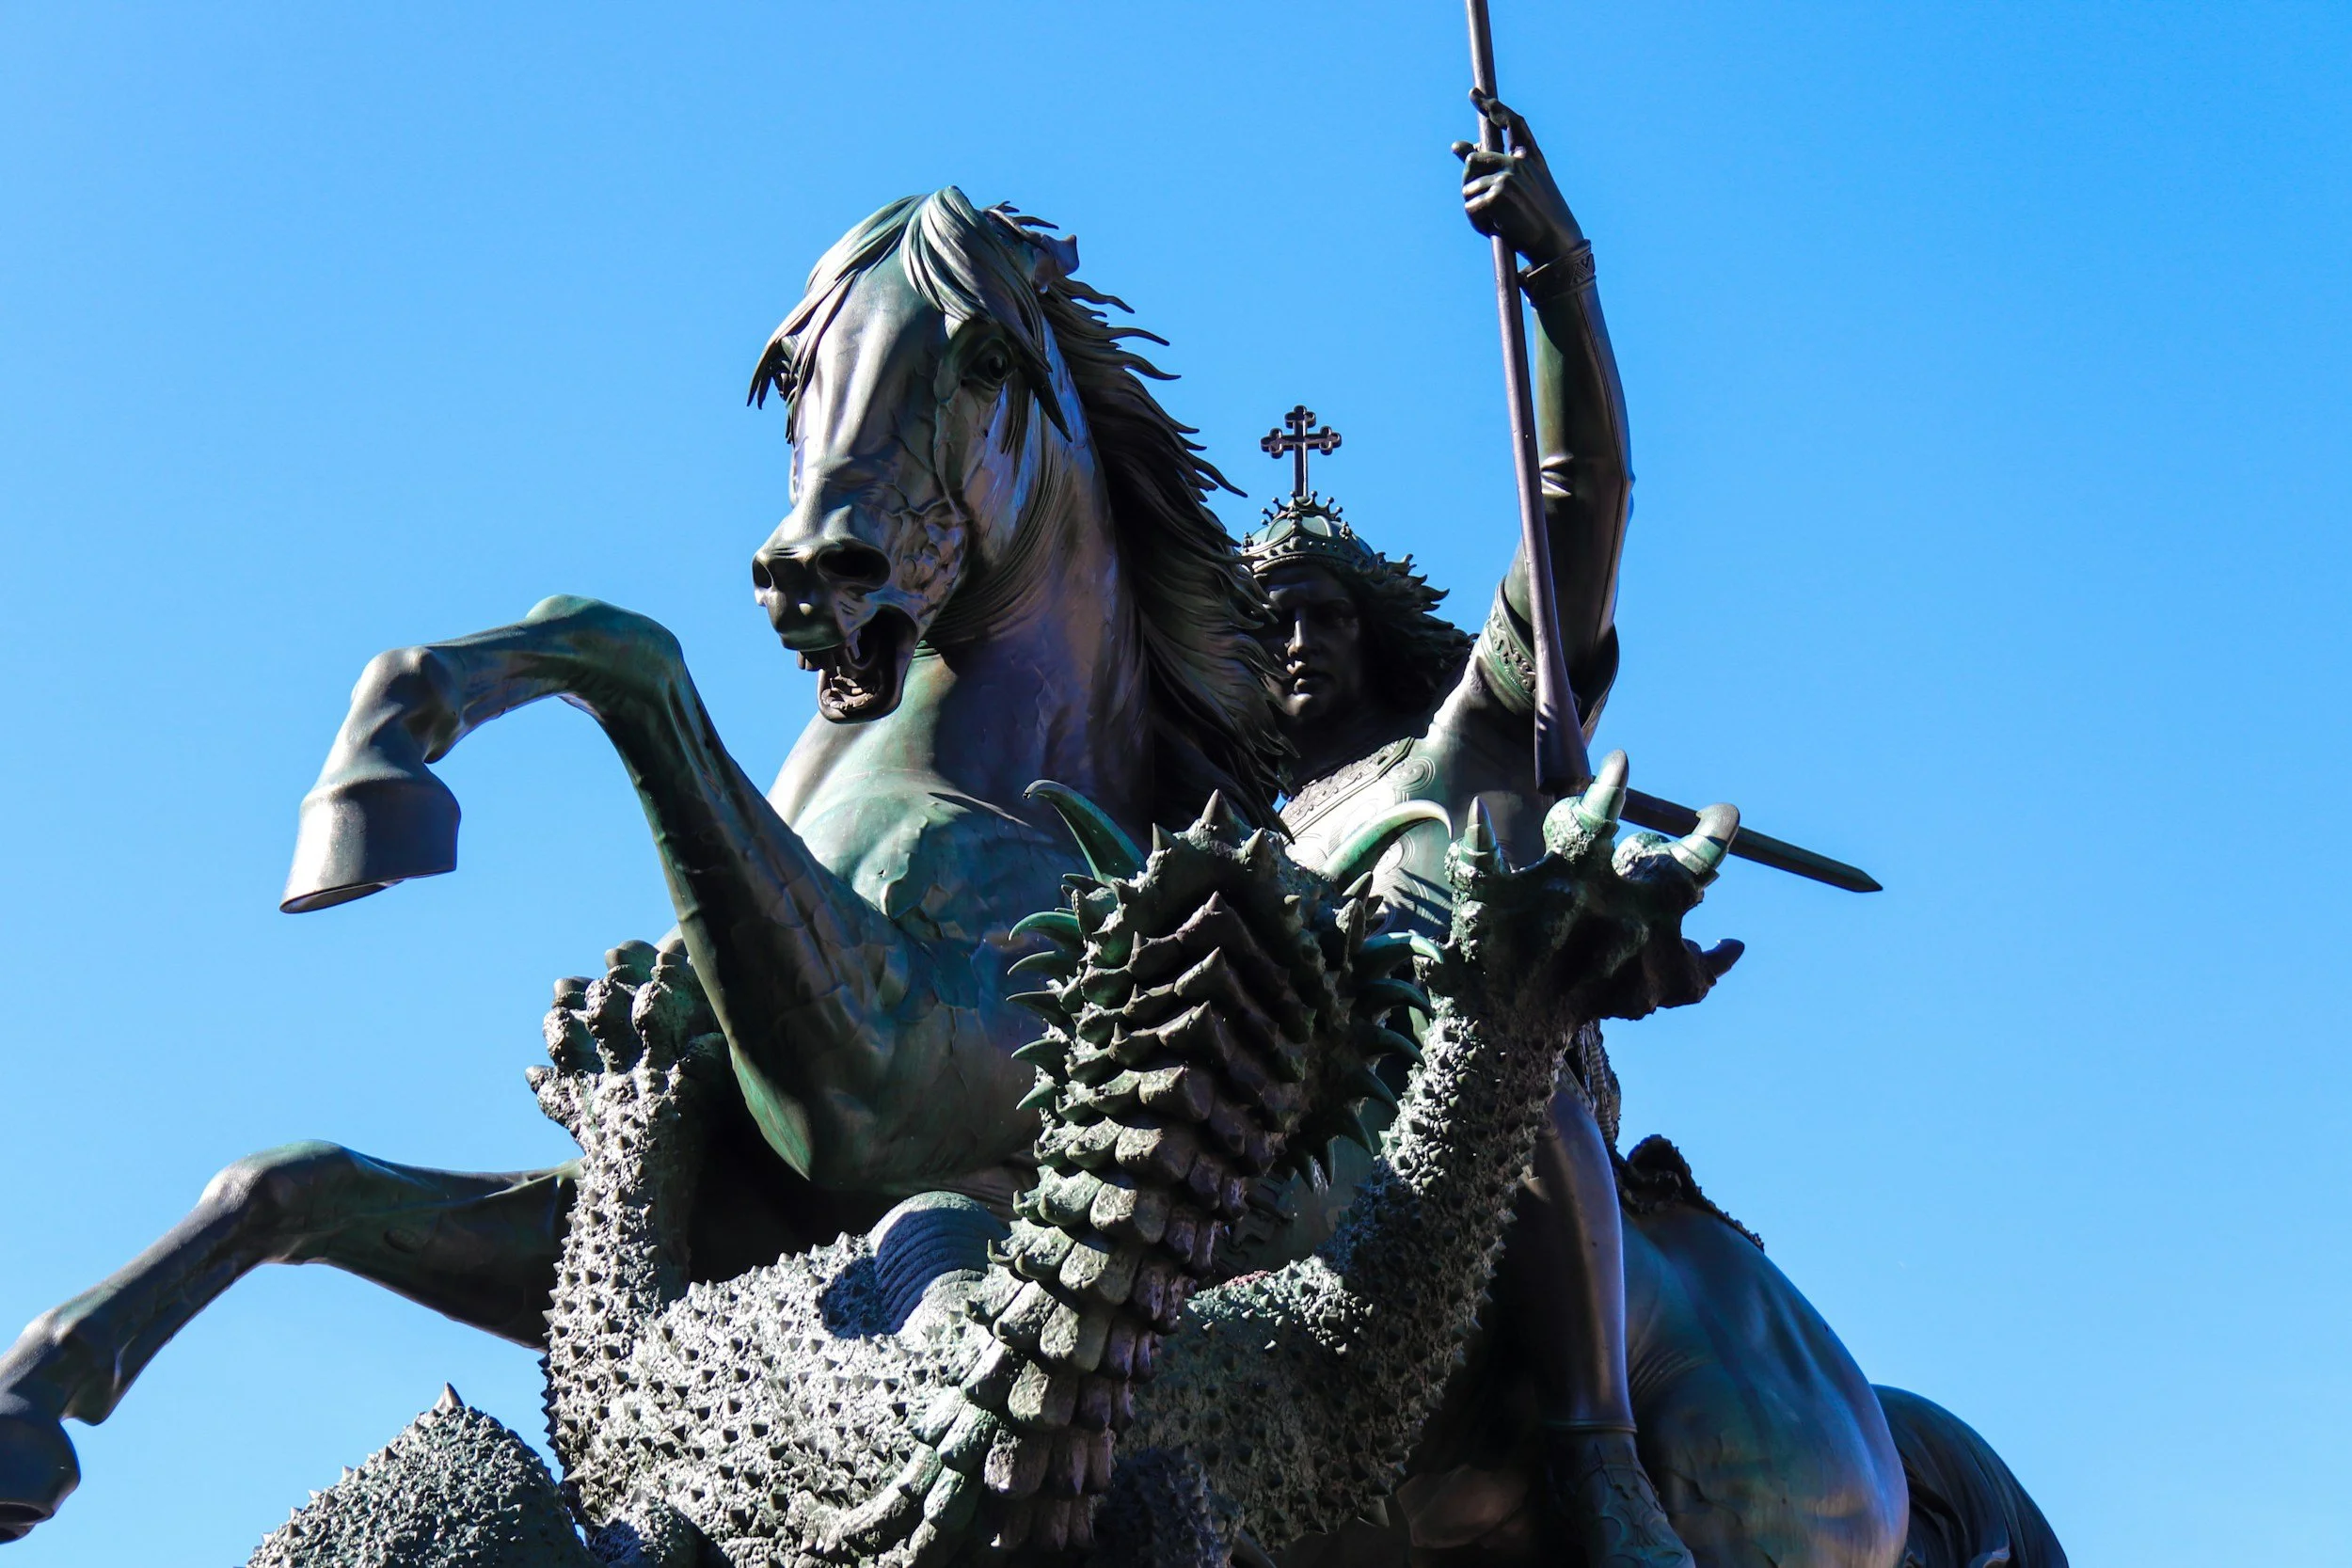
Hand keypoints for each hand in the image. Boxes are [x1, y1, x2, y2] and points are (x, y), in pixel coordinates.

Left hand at [1452, 89, 1584, 265]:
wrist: (1555, 244)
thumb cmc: (1538, 220)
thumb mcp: (1523, 188)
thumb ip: (1494, 166)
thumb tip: (1458, 146)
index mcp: (1531, 159)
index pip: (1512, 123)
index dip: (1493, 107)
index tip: (1475, 95)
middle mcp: (1519, 163)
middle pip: (1473, 159)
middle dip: (1468, 180)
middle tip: (1477, 201)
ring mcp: (1508, 176)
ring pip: (1468, 188)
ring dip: (1475, 208)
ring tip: (1498, 221)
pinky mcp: (1497, 195)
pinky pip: (1470, 208)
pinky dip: (1477, 222)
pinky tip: (1496, 228)